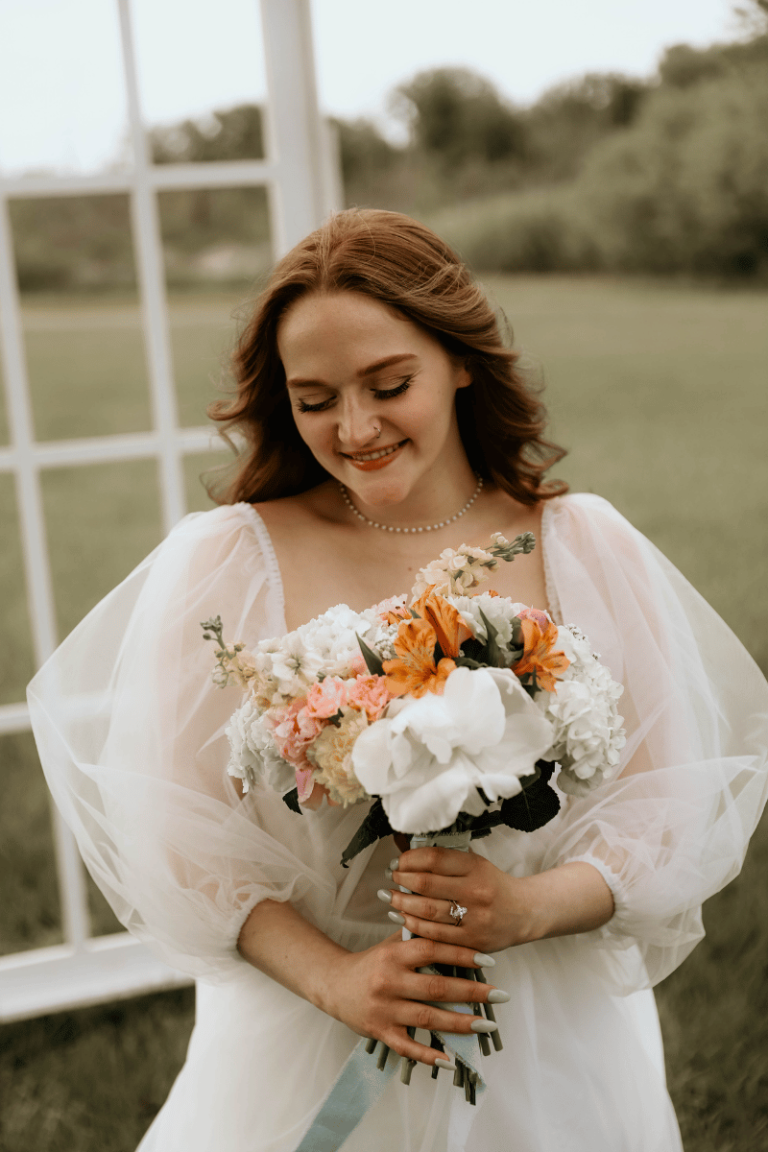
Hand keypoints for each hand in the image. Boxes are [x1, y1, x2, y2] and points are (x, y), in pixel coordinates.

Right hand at [327, 932, 505, 1067]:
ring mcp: (384, 1009)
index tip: (488, 960)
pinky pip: (407, 1046)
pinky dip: (428, 1055)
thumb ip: (418, 937)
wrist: (334, 985)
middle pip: (436, 987)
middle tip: (500, 994)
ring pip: (428, 1018)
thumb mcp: (390, 944)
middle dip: (472, 992)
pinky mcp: (380, 1032)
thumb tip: (454, 927)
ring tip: (486, 1024)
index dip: (461, 954)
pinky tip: (450, 1059)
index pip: (432, 951)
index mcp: (394, 955)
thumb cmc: (371, 962)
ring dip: (460, 1023)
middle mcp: (389, 981)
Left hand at [385, 845, 535, 954]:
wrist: (525, 913)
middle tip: (390, 878)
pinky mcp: (471, 942)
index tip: (398, 861)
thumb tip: (410, 860)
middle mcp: (476, 892)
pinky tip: (404, 917)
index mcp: (476, 868)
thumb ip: (448, 863)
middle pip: (425, 884)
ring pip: (426, 911)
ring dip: (402, 903)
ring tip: (390, 897)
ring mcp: (474, 919)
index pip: (434, 859)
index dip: (409, 859)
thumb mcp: (477, 865)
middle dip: (401, 880)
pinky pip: (434, 934)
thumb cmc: (495, 886)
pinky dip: (413, 925)